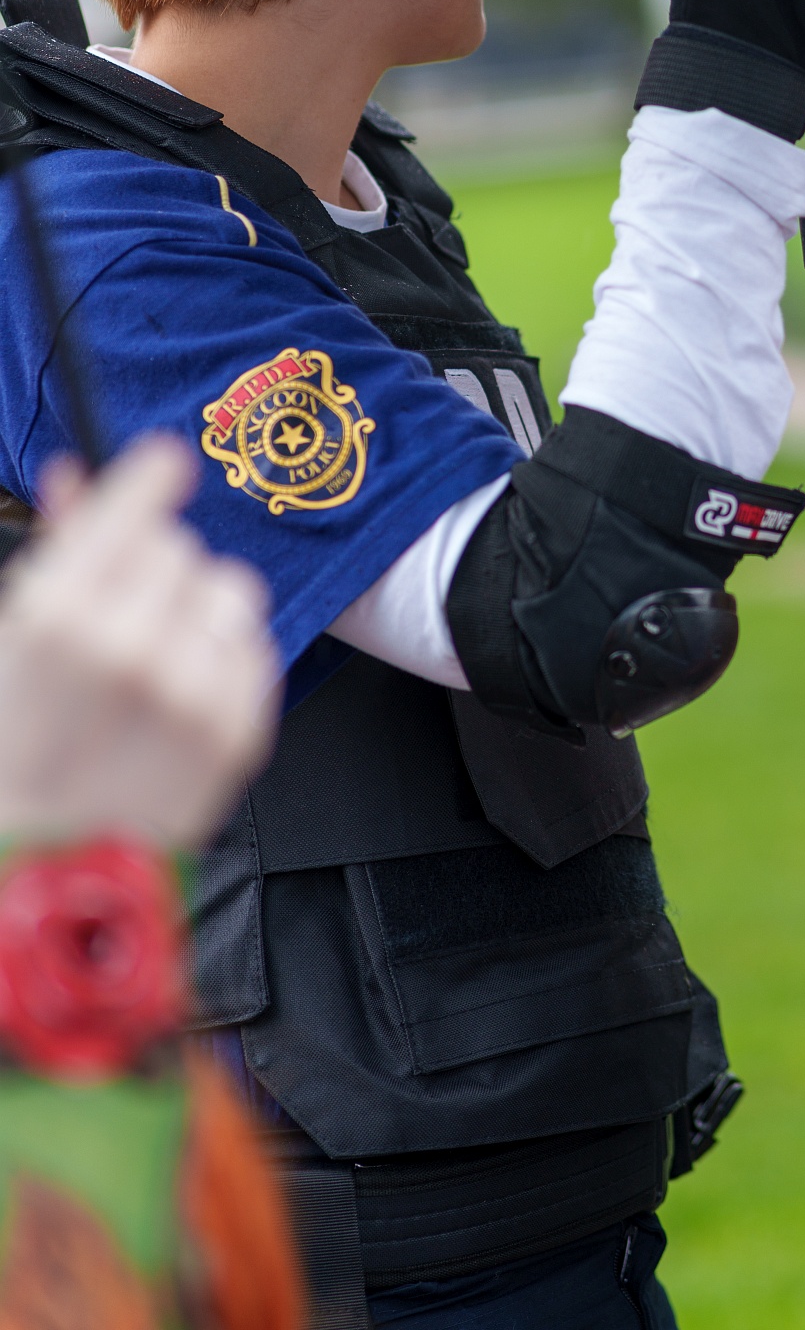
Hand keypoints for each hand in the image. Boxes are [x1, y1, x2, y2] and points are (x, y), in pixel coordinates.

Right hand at [0, 436, 278, 844]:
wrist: (47, 866)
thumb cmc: (20, 748)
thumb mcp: (15, 637)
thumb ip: (58, 549)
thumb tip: (73, 471)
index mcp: (57, 616)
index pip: (135, 511)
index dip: (150, 479)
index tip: (166, 463)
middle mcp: (130, 646)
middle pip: (180, 548)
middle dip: (153, 574)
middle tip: (122, 622)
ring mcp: (190, 692)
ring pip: (230, 590)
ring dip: (197, 613)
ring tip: (154, 664)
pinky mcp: (237, 730)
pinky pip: (255, 648)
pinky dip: (224, 663)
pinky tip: (181, 700)